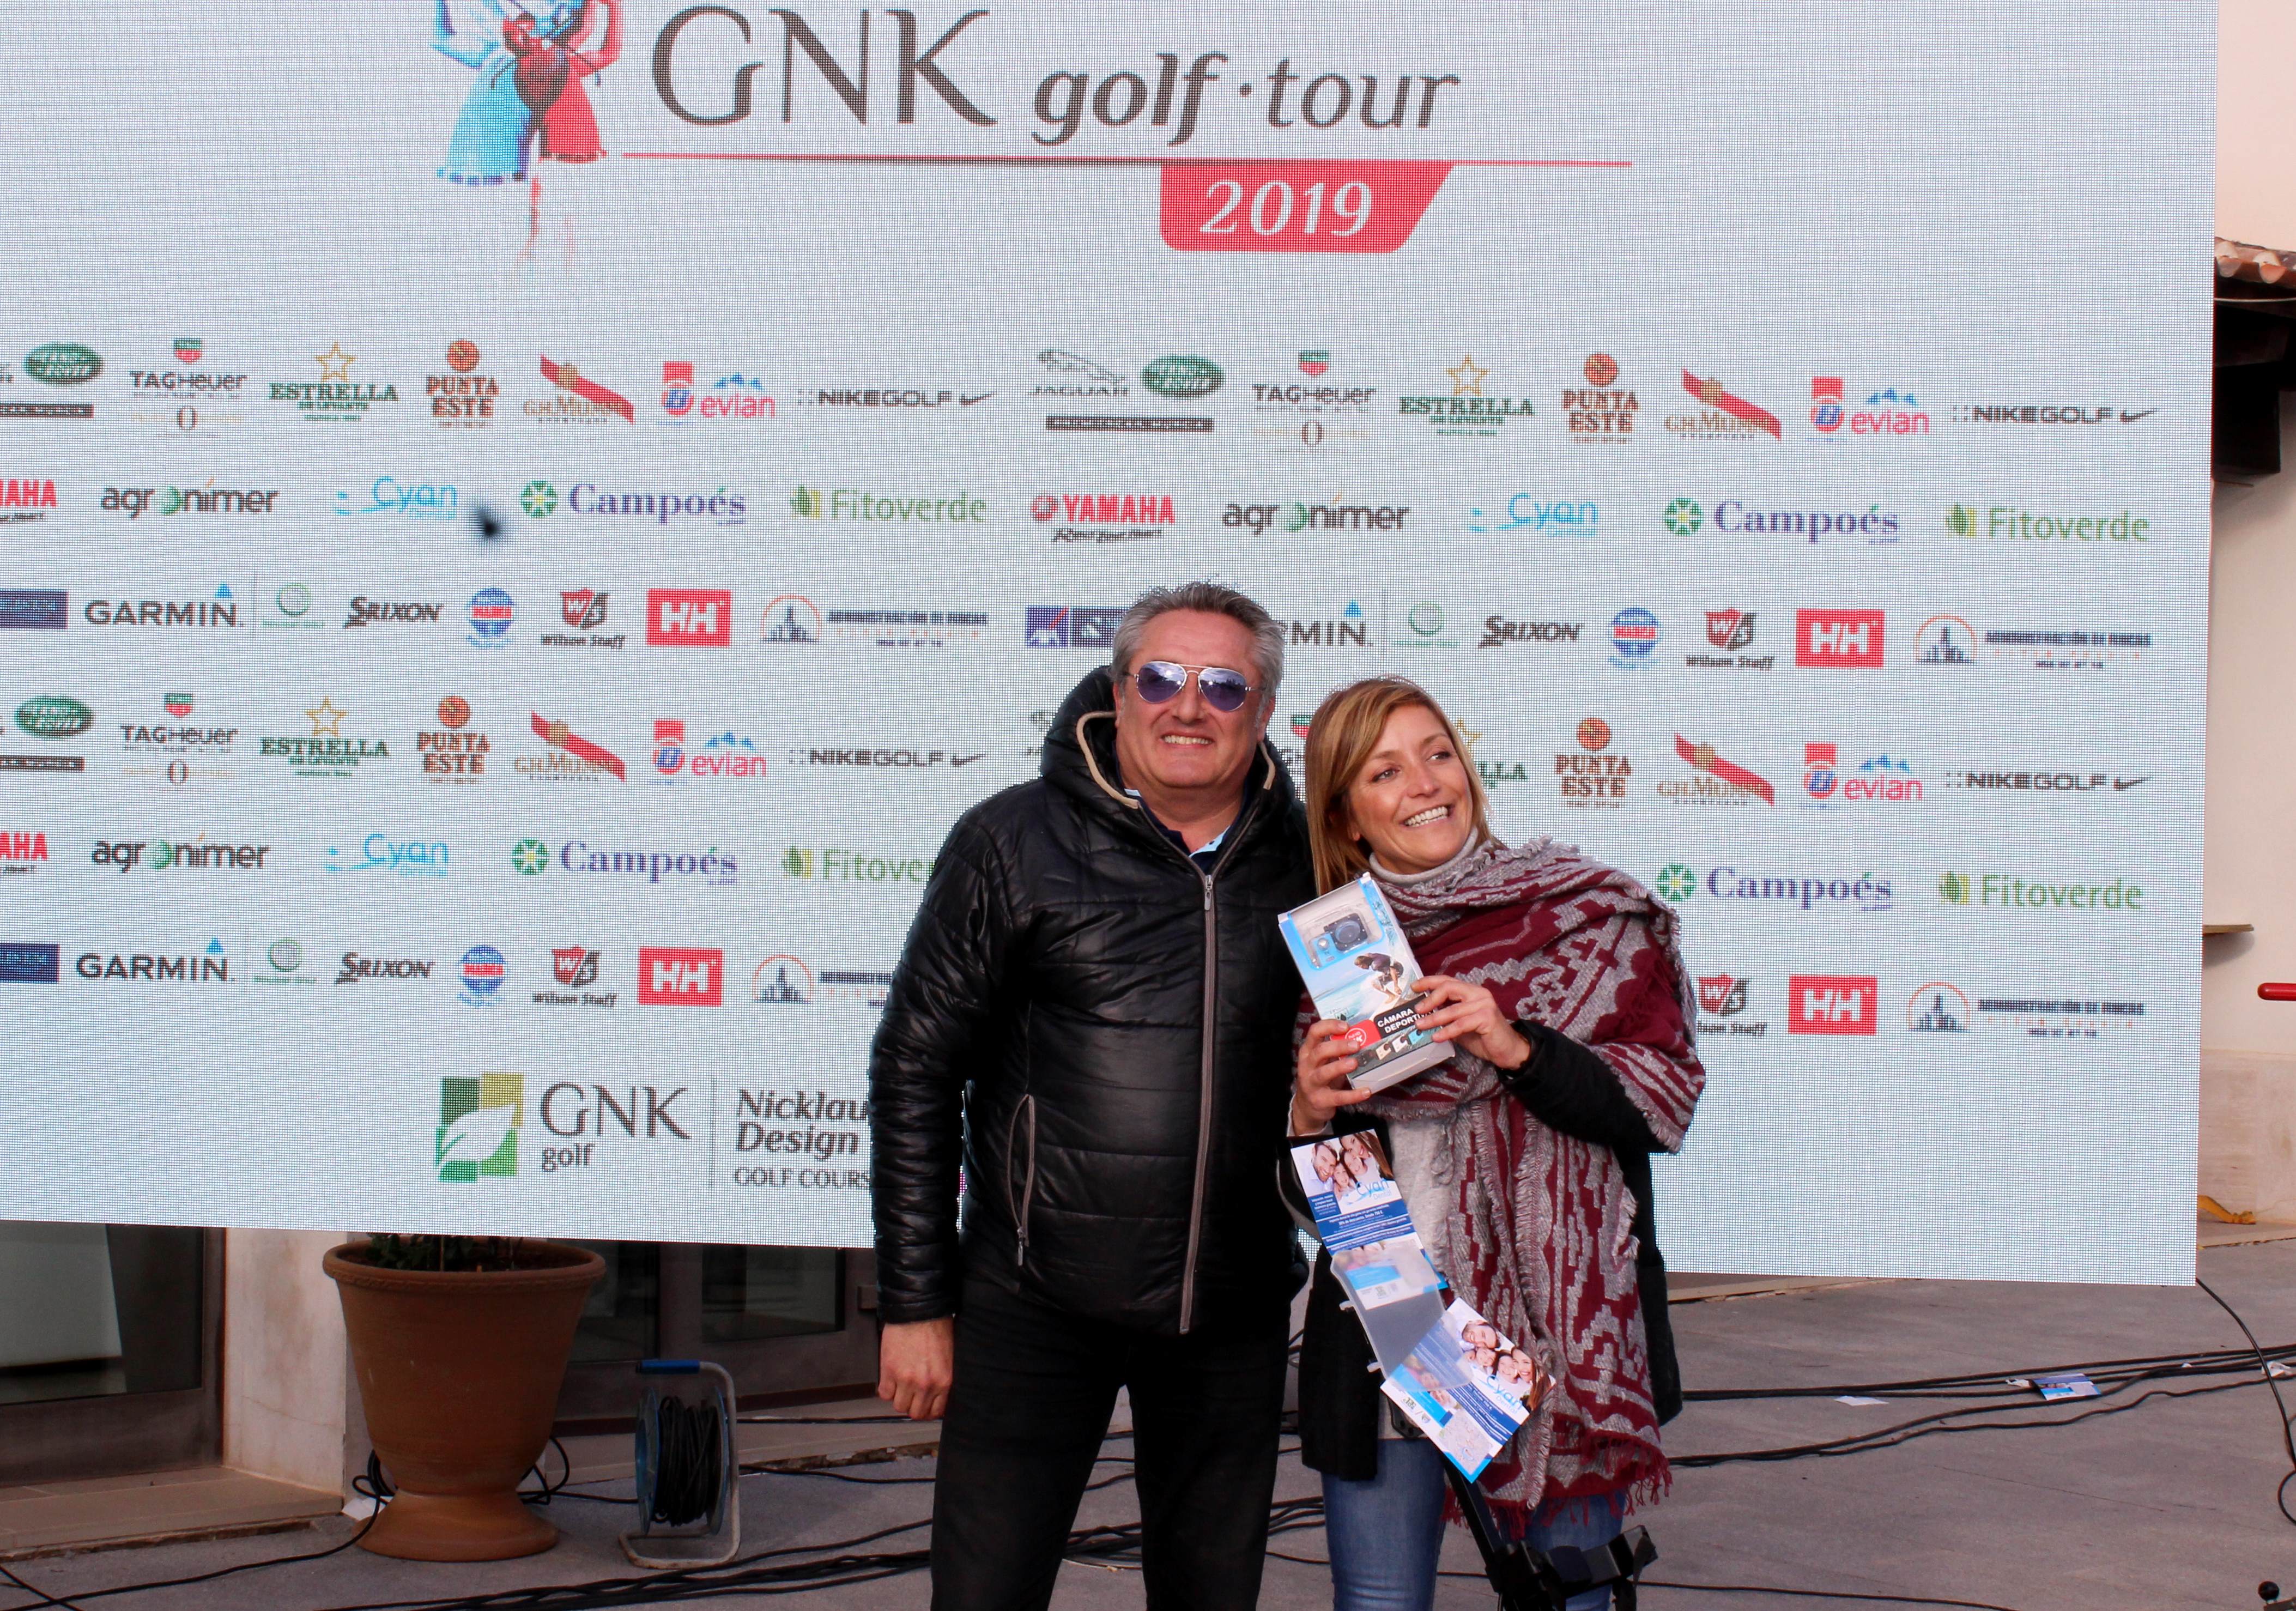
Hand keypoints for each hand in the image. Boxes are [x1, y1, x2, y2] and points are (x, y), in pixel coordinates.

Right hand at [876, 1316, 954, 1420]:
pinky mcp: (889, 1371)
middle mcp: (926, 1384)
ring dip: (898, 1397)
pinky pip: (884, 1393)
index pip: (935, 1411)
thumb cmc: (935, 1326)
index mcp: (943, 1380)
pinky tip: (891, 1378)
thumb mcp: (948, 1357)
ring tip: (900, 1385)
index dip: (928, 1410)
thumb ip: (941, 1378)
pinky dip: (886, 1388)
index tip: (924, 1405)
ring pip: (898, 1405)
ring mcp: (906, 1379)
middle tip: (910, 1396)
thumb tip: (935, 1393)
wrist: (918, 1310)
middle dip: (913, 1406)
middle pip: (915, 1413)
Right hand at [1293, 1019, 1372, 1133]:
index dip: (1329, 1026)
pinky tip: (1366, 1091)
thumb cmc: (1319, 1078)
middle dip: (1338, 1046)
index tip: (1346, 1026)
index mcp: (1308, 1051)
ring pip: (1324, 1073)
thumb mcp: (1323, 1062)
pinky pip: (1337, 1097)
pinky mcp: (1320, 1100)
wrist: (1307, 1106)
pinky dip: (1352, 1095)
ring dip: (1340, 1066)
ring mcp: (1311, 1084)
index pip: (1314, 1032)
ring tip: (1355, 1063)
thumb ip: (1337, 1051)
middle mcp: (1307, 1066)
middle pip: (1319, 1051)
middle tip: (1356, 1044)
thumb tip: (1364, 1038)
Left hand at [1412, 975, 1532, 1070]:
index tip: (1414, 987)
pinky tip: (1436, 1037)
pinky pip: (1461, 1024)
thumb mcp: (1460, 1024)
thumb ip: (1446, 1016)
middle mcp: (1479, 993)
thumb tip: (1422, 1016)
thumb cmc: (1483, 1036)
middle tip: (1417, 1010)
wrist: (1507, 1050)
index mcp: (1471, 991)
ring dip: (1434, 1018)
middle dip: (1430, 999)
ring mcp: (1485, 1004)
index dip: (1429, 982)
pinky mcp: (1488, 1018)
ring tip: (1420, 1025)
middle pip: (1449, 988)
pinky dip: (1447, 1031)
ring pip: (1453, 1009)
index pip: (1447, 980)